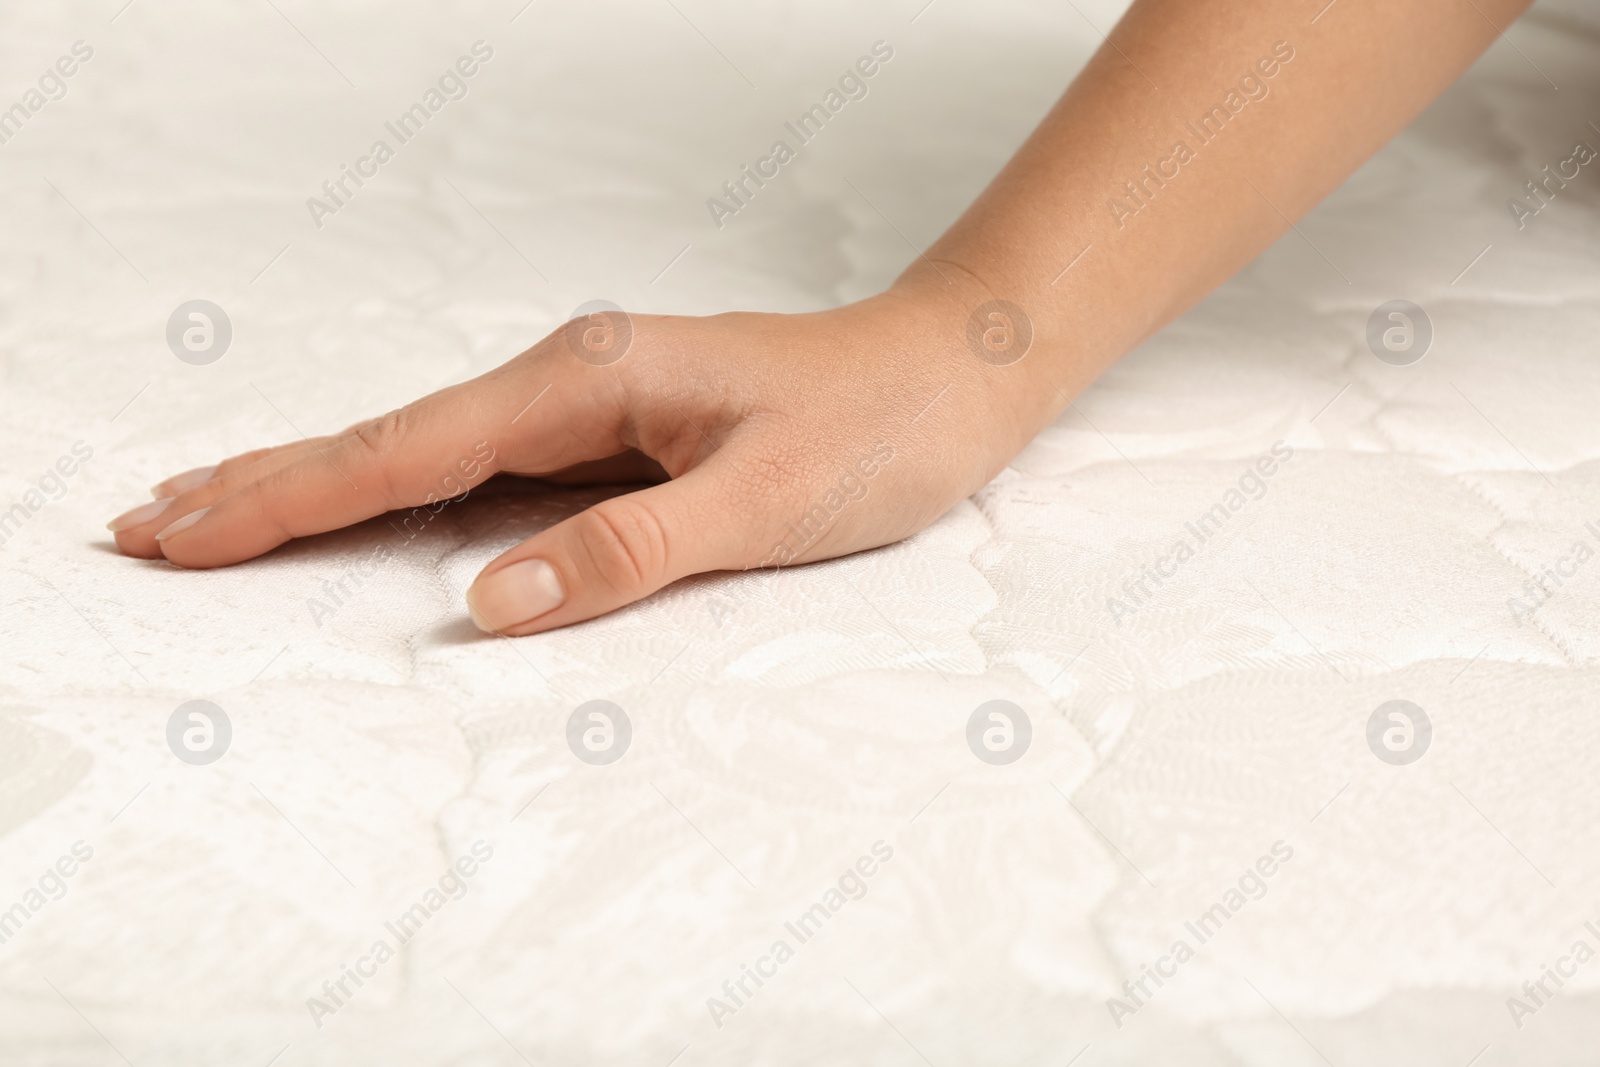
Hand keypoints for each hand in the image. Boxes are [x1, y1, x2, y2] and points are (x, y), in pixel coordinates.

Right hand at [107, 274, 1043, 634]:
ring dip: (316, 489)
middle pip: (387, 442)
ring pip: (423, 456)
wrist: (950, 374)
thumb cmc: (875, 425)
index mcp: (586, 382)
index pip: (407, 452)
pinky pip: (481, 473)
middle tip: (148, 525)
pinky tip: (363, 516)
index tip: (188, 529)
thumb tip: (490, 604)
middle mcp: (569, 383)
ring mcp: (587, 409)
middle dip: (266, 486)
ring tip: (214, 518)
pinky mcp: (613, 438)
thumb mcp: (760, 504)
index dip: (291, 498)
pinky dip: (402, 497)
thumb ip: (627, 553)